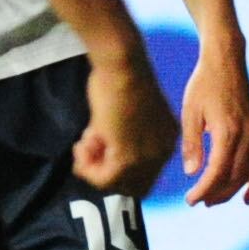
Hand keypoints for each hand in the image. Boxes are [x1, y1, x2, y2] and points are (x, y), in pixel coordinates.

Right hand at [74, 43, 179, 197]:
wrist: (122, 64)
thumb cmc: (120, 78)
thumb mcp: (126, 114)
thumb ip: (120, 137)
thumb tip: (101, 155)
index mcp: (167, 138)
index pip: (146, 172)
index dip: (117, 165)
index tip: (98, 146)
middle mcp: (163, 151)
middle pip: (134, 185)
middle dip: (106, 170)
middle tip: (87, 147)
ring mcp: (147, 157)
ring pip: (117, 184)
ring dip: (93, 169)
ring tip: (83, 143)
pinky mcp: (127, 158)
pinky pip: (104, 180)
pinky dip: (88, 168)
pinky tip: (81, 146)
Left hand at [172, 37, 248, 207]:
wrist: (227, 60)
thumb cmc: (204, 83)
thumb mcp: (191, 111)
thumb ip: (192, 143)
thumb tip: (191, 173)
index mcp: (227, 131)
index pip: (217, 172)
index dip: (204, 190)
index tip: (190, 200)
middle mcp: (245, 136)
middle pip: (233, 177)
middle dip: (215, 194)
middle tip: (196, 202)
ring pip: (247, 173)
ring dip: (231, 191)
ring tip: (213, 201)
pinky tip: (246, 198)